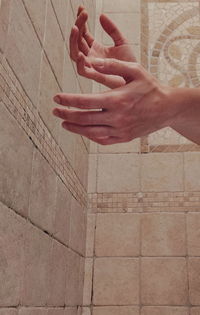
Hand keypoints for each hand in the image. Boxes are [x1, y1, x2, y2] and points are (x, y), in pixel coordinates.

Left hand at [53, 58, 180, 144]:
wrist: (167, 108)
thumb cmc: (150, 88)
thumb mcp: (134, 70)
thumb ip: (112, 65)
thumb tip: (90, 63)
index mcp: (117, 100)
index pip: (85, 101)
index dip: (68, 100)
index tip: (56, 98)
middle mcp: (117, 118)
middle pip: (83, 119)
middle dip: (66, 115)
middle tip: (55, 111)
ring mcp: (120, 130)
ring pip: (90, 132)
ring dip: (74, 128)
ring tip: (64, 123)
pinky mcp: (123, 138)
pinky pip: (102, 140)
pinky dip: (89, 136)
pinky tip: (82, 131)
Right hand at [70, 6, 135, 87]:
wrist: (136, 78)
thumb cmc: (129, 64)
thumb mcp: (122, 42)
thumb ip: (112, 29)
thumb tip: (101, 15)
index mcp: (95, 48)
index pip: (83, 33)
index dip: (81, 20)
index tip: (82, 8)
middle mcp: (90, 57)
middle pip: (77, 41)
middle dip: (78, 26)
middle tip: (82, 14)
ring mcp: (92, 67)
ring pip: (74, 54)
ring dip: (73, 41)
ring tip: (76, 28)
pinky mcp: (95, 76)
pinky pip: (81, 71)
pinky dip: (78, 63)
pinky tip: (80, 53)